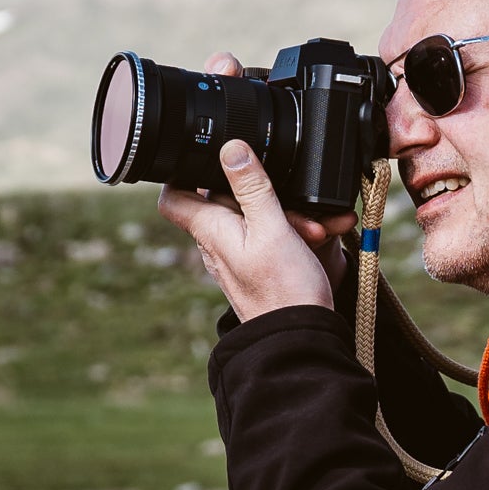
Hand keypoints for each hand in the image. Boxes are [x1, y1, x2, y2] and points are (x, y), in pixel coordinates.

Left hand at [159, 127, 352, 322]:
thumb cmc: (284, 291)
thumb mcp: (271, 228)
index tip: (203, 157)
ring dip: (284, 214)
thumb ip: (251, 187)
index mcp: (210, 230)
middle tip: (292, 202)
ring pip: (253, 218)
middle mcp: (216, 244)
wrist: (300, 341)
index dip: (181, 173)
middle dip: (260, 192)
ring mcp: (236, 257)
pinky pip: (268, 237)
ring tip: (312, 228)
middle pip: (224, 201)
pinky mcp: (257, 268)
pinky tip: (315, 237)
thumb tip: (230, 149)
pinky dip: (289, 232)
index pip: (173, 197)